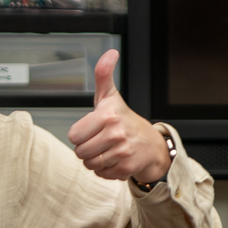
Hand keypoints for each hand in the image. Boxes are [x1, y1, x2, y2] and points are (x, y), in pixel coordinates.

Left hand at [67, 51, 171, 183]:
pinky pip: (102, 174)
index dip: (80, 134)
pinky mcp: (127, 168)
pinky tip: (116, 160)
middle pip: (80, 152)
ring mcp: (122, 152)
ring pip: (90, 165)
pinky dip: (106, 170)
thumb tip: (111, 52)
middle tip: (100, 141)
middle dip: (87, 149)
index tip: (93, 129)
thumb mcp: (111, 97)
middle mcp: (116, 133)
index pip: (74, 136)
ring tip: (108, 150)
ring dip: (95, 160)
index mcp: (108, 115)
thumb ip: (103, 75)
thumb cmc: (125, 120)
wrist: (153, 145)